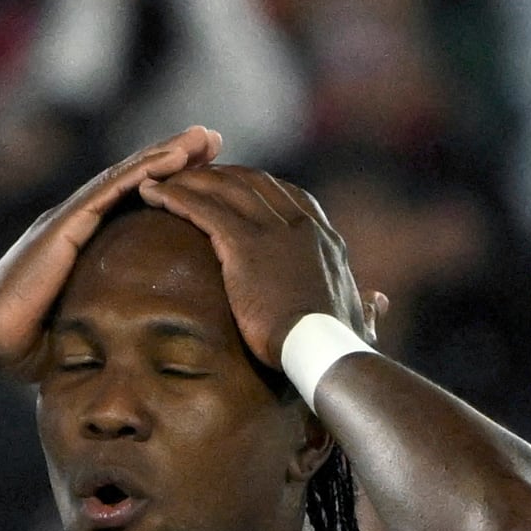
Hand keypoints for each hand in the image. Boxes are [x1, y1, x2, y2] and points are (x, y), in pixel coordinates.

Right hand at [0, 126, 221, 381]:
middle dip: (173, 158)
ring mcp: (68, 218)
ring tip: (203, 138)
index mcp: (77, 240)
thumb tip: (133, 343)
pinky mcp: (65, 225)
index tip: (200, 171)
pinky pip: (111, 191)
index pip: (127, 202)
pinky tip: (174, 158)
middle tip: (211, 140)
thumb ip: (103, 319)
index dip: (163, 183)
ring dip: (167, 154)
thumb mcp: (78, 326)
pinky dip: (145, 172)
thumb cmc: (24, 345)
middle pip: (132, 179)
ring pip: (126, 175)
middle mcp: (73, 220)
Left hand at [135, 167, 381, 367]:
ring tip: (161, 179)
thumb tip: (379, 299)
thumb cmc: (339, 347)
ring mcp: (274, 231)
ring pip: (224, 189)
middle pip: (251, 183)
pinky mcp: (246, 246)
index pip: (285, 195)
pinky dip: (175, 197)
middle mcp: (301, 224)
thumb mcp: (359, 318)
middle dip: (216, 176)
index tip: (229, 188)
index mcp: (324, 237)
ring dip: (189, 180)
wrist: (324, 354)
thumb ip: (367, 305)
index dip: (252, 187)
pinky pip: (204, 209)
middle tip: (185, 178)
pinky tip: (152, 194)